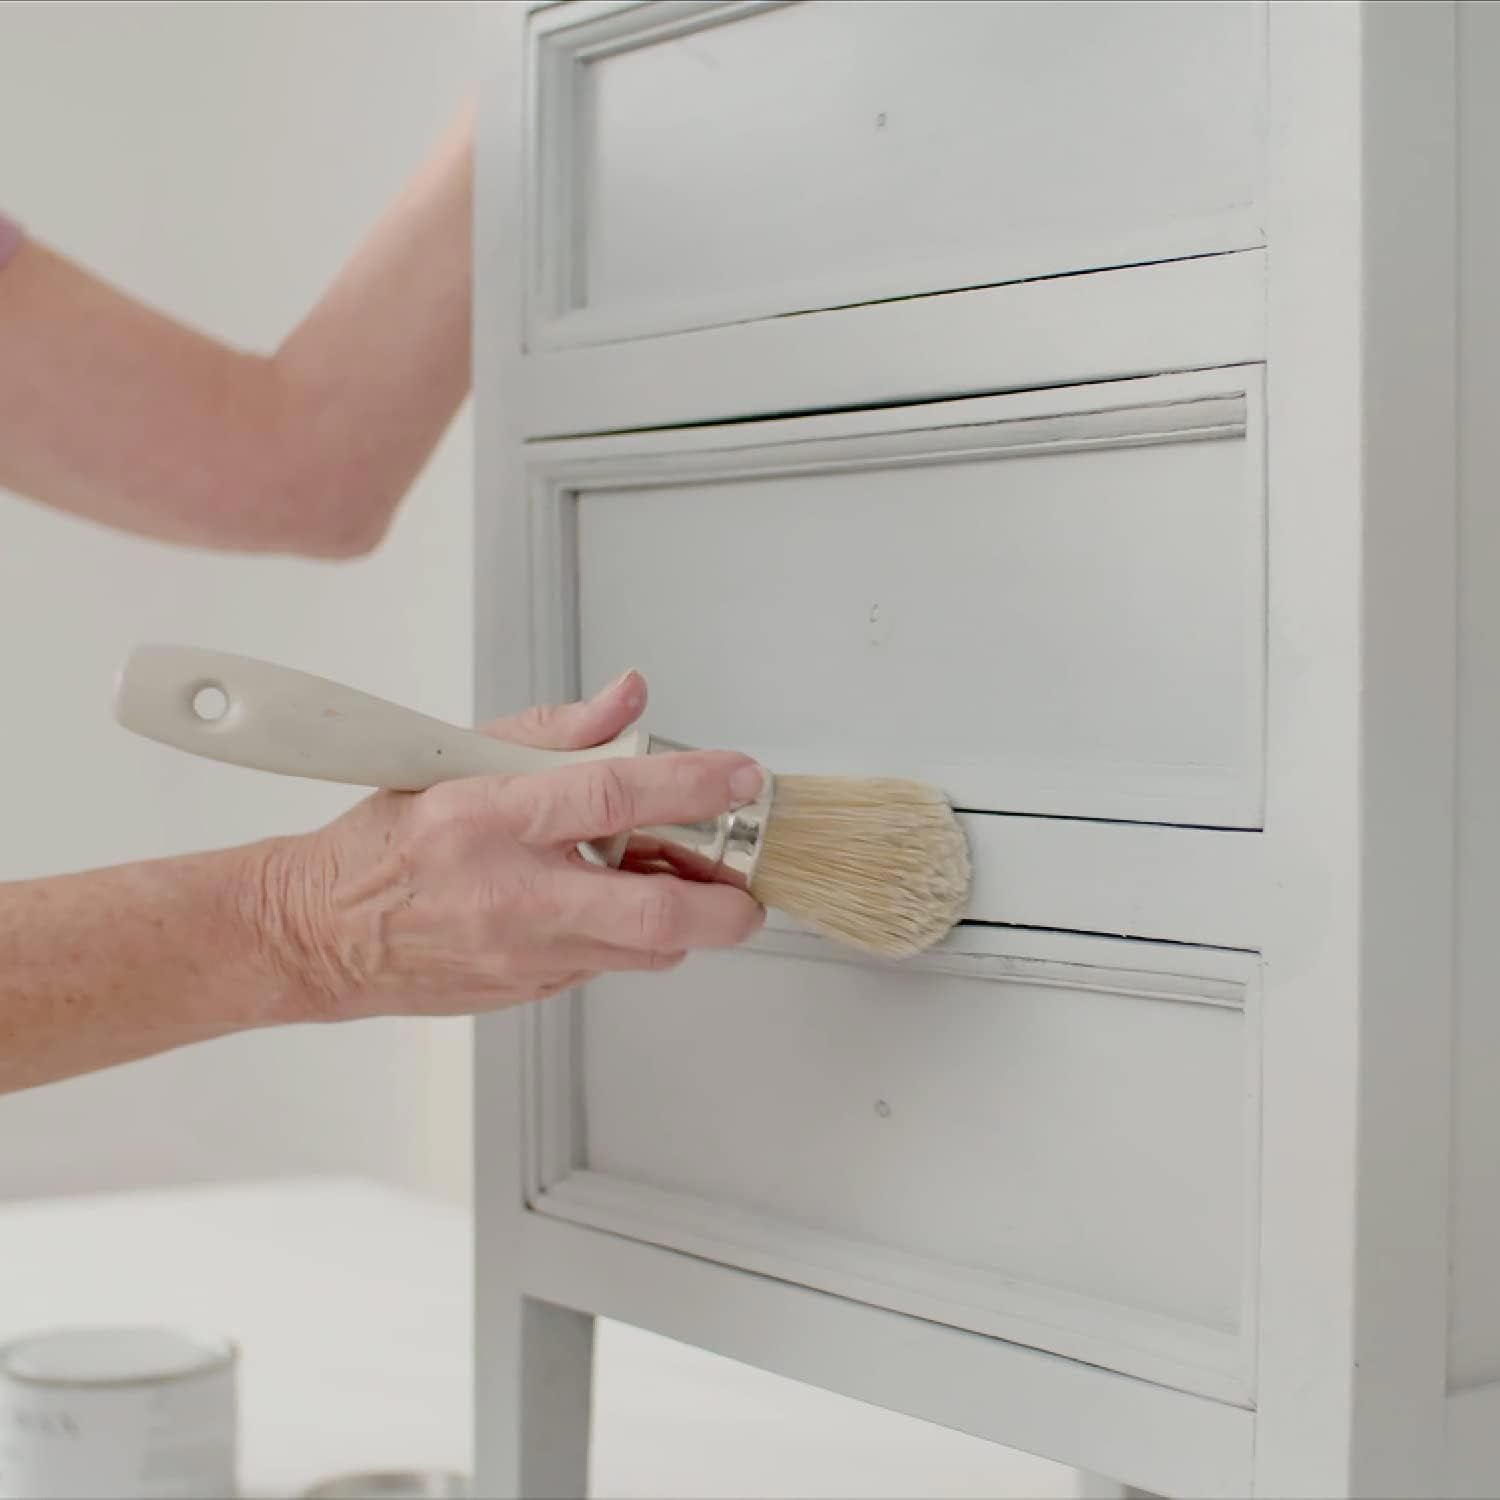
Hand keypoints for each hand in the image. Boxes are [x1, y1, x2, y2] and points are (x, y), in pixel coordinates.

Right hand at [260, 672, 766, 1019]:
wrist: (318, 935)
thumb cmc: (384, 845)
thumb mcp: (458, 759)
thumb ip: (555, 729)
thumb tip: (628, 698)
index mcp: (493, 818)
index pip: (611, 796)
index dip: (691, 785)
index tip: (740, 776)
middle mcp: (515, 893)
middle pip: (655, 912)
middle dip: (726, 904)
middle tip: (750, 884)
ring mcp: (526, 954)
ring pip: (645, 950)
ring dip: (685, 921)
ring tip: (684, 882)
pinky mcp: (531, 991)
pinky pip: (608, 966)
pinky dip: (633, 937)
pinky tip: (617, 905)